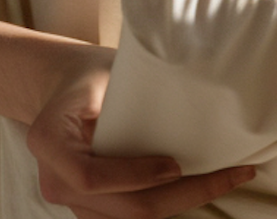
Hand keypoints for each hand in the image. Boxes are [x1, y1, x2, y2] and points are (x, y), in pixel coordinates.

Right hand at [26, 45, 257, 217]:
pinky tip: (200, 186)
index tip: (175, 165)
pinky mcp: (91, 208)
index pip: (90, 176)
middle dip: (180, 196)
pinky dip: (167, 204)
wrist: (63, 87)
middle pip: (120, 208)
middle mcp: (55, 180)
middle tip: (227, 175)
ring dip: (179, 203)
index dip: (134, 177)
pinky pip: (131, 216)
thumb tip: (190, 84)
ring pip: (130, 218)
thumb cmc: (88, 74)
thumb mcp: (104, 71)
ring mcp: (72, 200)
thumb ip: (133, 90)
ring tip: (226, 179)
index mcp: (49, 140)